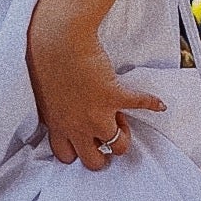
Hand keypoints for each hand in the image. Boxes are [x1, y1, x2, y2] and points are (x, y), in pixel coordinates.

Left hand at [27, 4, 163, 170]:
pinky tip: (159, 105)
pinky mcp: (114, 96)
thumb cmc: (42, 59)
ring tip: (123, 122)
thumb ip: (53, 108)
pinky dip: (152, 104)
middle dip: (102, 154)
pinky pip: (139, 104)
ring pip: (117, 144)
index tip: (83, 141)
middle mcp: (77, 126)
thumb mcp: (41, 93)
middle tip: (106, 138)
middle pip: (93, 160)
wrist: (58, 39)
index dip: (77, 151)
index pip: (65, 156)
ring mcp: (97, 114)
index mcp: (56, 124)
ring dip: (123, 136)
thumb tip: (60, 108)